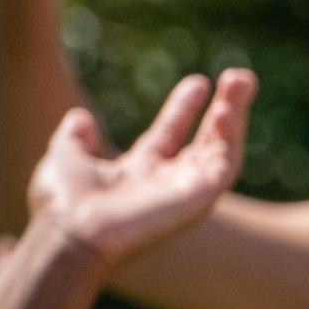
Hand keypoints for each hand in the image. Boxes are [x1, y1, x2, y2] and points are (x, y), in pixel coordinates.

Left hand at [23, 70, 252, 262]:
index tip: (198, 82)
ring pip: (223, 148)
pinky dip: (231, 137)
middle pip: (206, 140)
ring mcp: (187, 190)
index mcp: (139, 172)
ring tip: (243, 80)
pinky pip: (225, 165)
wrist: (73, 232)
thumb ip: (75, 139)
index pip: (170, 135)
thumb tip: (80, 116)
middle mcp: (168, 181)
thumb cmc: (64, 204)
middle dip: (225, 108)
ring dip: (235, 114)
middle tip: (240, 76)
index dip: (184, 109)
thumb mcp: (65, 159)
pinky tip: (229, 111)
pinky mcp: (200, 199)